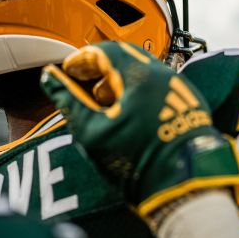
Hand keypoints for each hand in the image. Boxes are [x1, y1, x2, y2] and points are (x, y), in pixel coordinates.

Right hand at [40, 41, 238, 216]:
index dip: (81, 59)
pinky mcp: (188, 104)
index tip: (68, 70)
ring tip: (101, 99)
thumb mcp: (92, 131)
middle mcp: (163, 75)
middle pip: (126, 56)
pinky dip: (137, 91)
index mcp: (139, 76)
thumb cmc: (138, 160)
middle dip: (100, 66)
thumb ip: (68, 100)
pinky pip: (158, 86)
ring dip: (118, 79)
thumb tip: (50, 79)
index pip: (105, 51)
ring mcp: (178, 89)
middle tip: (82, 79)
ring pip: (143, 71)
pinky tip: (126, 113)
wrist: (182, 185)